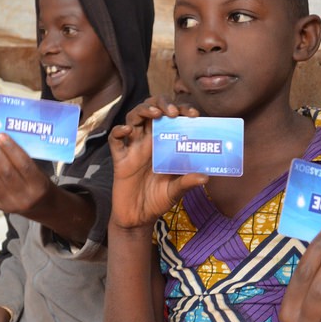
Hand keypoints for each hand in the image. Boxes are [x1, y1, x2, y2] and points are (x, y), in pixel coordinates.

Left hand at [0, 130, 56, 218]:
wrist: (39, 205)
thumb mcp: (39, 170)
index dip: (11, 150)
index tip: (1, 135)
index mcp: (39, 186)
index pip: (24, 166)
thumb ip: (23, 158)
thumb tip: (2, 138)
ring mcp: (9, 203)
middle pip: (6, 172)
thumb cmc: (38, 181)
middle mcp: (24, 197)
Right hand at [109, 97, 207, 229]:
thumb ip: (187, 182)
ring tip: (156, 114)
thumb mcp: (175, 191)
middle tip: (173, 112)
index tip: (194, 114)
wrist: (138, 219)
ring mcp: (133, 148)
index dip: (182, 110)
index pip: (172, 118)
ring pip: (133, 118)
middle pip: (152, 110)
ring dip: (143, 110)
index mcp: (164, 144)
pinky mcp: (120, 159)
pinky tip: (127, 130)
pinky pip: (115, 140)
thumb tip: (205, 177)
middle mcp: (148, 142)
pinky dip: (118, 131)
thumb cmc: (157, 201)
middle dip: (162, 103)